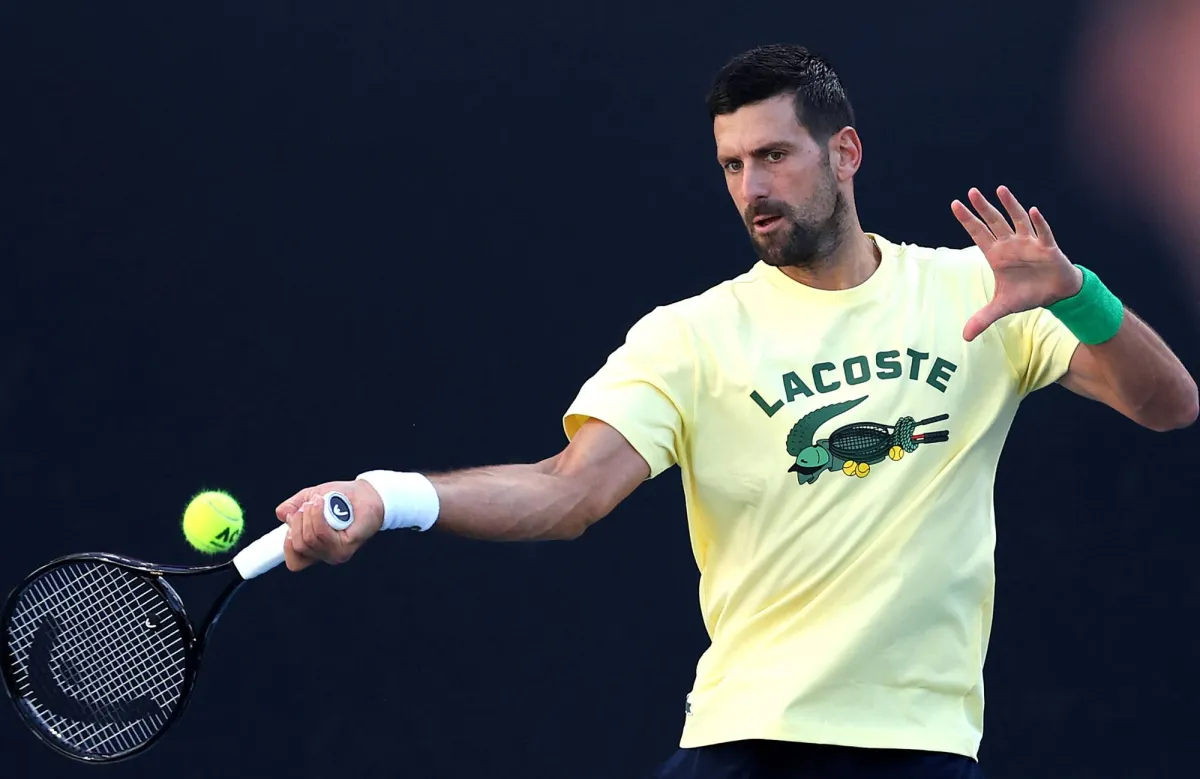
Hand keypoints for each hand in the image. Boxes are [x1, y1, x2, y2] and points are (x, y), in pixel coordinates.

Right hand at [274, 479, 384, 571]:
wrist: (365, 493)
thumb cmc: (340, 497)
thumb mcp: (310, 498)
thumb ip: (293, 507)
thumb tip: (281, 514)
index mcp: (314, 549)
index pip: (294, 562)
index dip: (286, 546)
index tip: (289, 523)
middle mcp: (325, 555)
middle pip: (298, 546)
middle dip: (298, 520)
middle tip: (309, 504)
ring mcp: (336, 553)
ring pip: (309, 539)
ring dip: (309, 515)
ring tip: (319, 501)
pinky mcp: (346, 547)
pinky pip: (322, 534)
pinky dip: (318, 516)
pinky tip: (323, 504)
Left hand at [952, 186, 1083, 341]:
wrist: (1055, 294)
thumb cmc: (1027, 294)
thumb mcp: (1002, 307)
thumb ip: (983, 318)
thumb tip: (965, 337)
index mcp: (996, 254)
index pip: (978, 233)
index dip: (967, 220)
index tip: (954, 204)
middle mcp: (1011, 244)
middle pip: (994, 222)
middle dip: (983, 208)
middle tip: (971, 192)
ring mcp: (1029, 243)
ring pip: (1017, 220)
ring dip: (1010, 205)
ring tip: (1000, 190)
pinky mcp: (1047, 248)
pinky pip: (1043, 233)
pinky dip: (1039, 222)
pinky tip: (1034, 210)